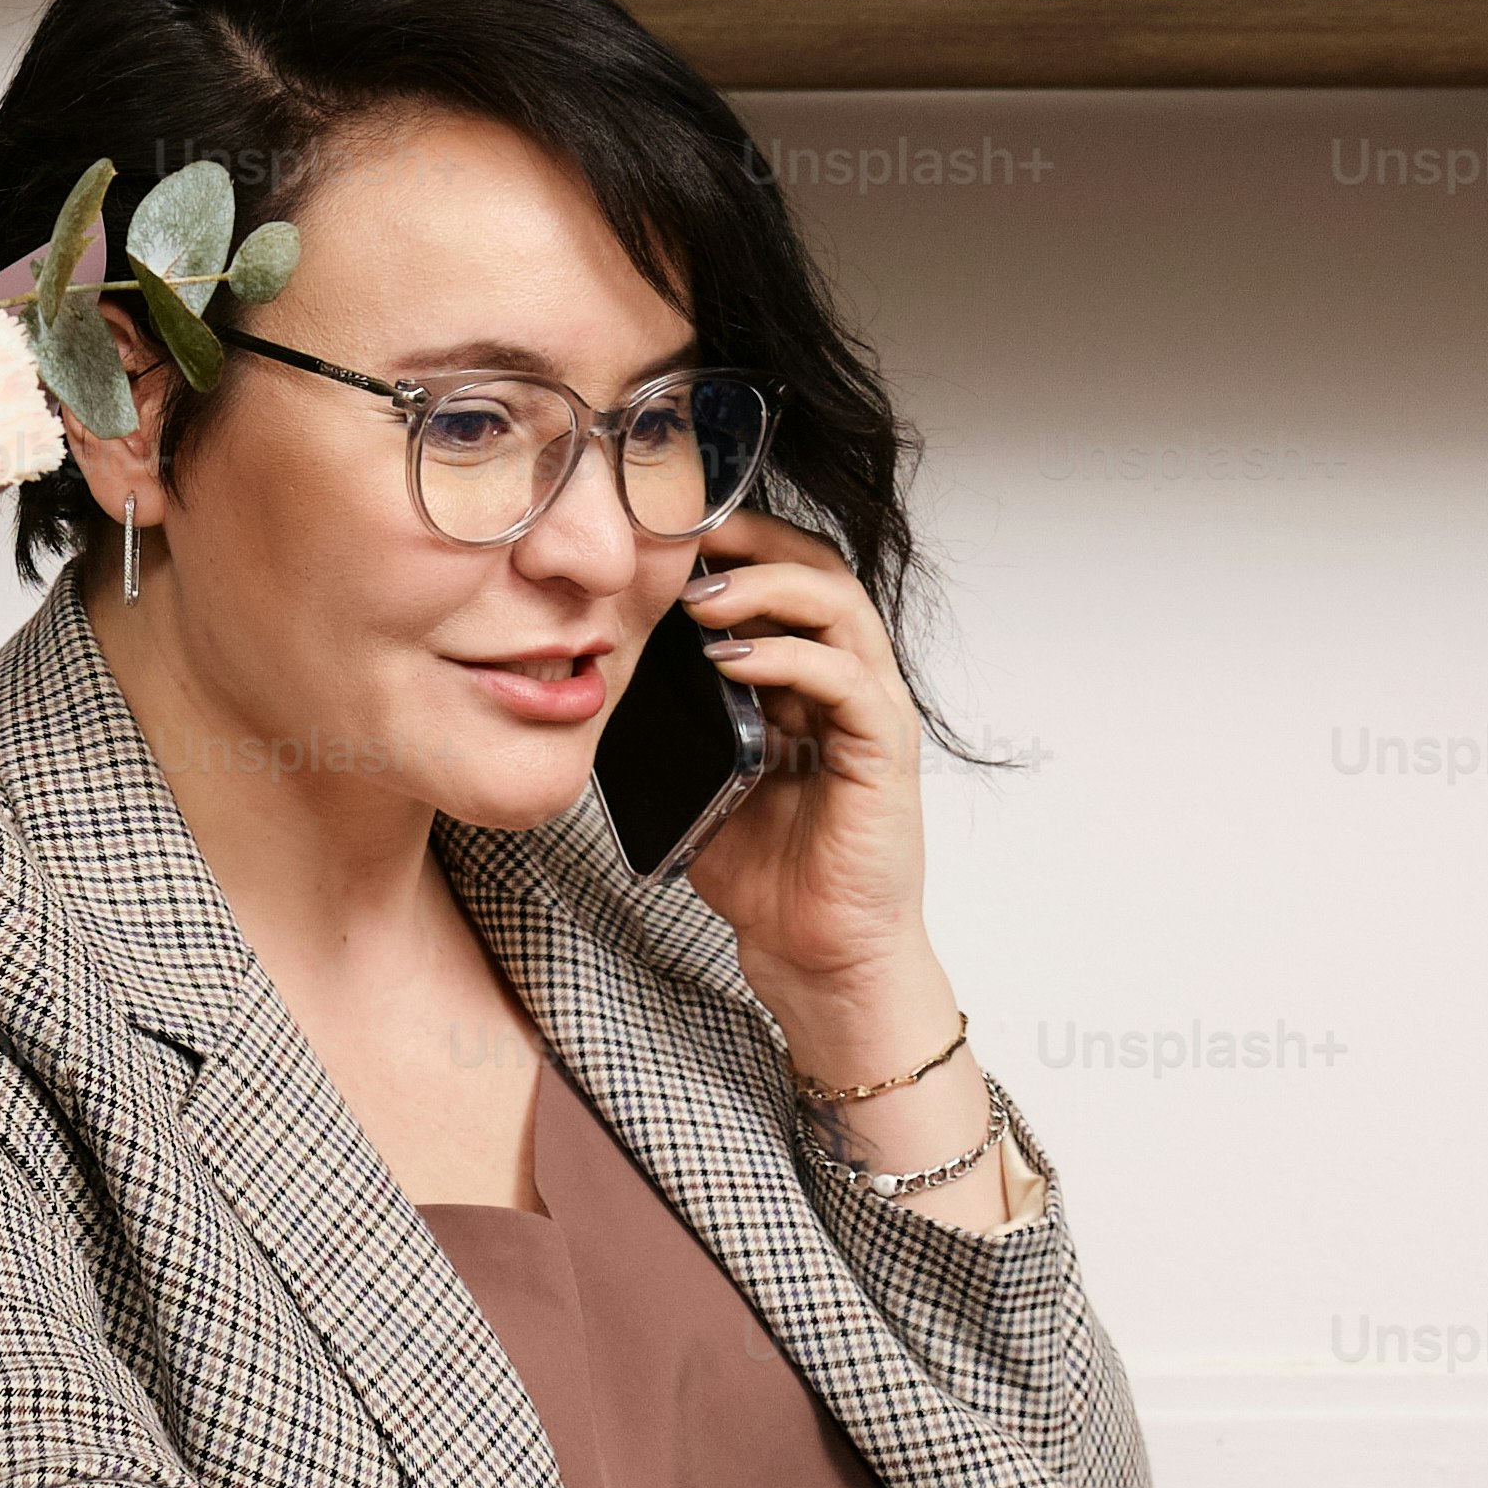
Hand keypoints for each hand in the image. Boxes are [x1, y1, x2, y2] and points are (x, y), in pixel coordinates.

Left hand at [667, 503, 935, 1037]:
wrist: (815, 954)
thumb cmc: (766, 874)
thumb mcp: (698, 777)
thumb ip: (674, 722)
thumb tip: (604, 670)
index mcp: (806, 683)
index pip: (786, 579)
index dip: (736, 545)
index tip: (669, 533)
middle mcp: (848, 685)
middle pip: (821, 570)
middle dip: (755, 541)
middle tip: (688, 538)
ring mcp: (872, 714)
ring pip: (840, 607)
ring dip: (767, 589)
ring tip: (700, 599)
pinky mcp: (883, 752)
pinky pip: (844, 679)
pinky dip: (787, 657)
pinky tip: (732, 659)